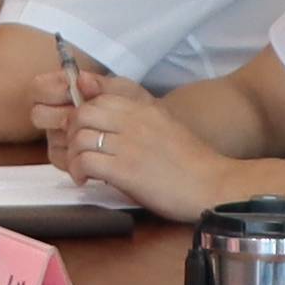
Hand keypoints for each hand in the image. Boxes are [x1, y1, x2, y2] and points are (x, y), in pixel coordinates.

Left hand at [49, 66, 237, 217]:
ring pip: (80, 137)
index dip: (83, 116)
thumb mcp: (165, 127)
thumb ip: (139, 120)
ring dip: (72, 155)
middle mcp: (134, 121)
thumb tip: (111, 124)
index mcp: (144, 109)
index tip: (84, 133)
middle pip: (82, 114)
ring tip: (81, 170)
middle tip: (77, 151)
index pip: (98, 99)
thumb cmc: (192, 162)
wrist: (213, 184)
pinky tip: (85, 180)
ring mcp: (129, 145)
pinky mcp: (126, 170)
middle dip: (72, 133)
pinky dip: (78, 171)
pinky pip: (85, 162)